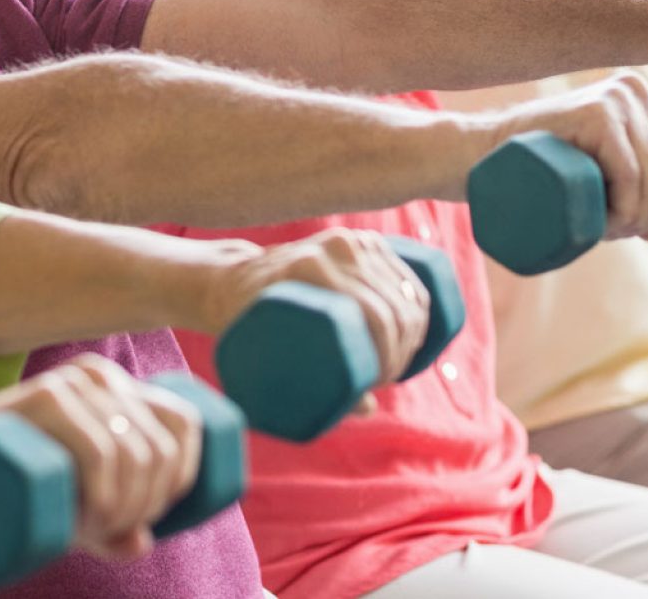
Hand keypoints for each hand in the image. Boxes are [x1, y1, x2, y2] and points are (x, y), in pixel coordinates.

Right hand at [0, 356, 202, 560]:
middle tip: (109, 532)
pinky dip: (107, 496)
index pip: (185, 424)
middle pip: (161, 448)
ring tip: (91, 531)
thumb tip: (144, 543)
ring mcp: (72, 383)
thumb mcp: (66, 510)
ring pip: (134, 454)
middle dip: (148, 507)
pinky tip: (90, 521)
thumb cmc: (8, 487)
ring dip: (124, 510)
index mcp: (120, 389)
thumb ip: (110, 526)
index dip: (184, 479)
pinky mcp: (43, 395)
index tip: (149, 518)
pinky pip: (100, 449)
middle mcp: (102, 377)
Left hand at [193, 230, 429, 387]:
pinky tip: (417, 326)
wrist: (230, 279)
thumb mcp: (262, 356)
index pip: (375, 315)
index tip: (381, 381)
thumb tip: (367, 408)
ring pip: (403, 289)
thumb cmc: (242, 325)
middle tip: (386, 377)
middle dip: (402, 349)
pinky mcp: (357, 241)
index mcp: (310, 267)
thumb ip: (311, 389)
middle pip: (393, 305)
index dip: (390, 356)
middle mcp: (333, 248)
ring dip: (413, 330)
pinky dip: (415, 300)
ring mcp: (348, 240)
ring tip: (397, 361)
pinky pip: (402, 270)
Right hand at [492, 71, 647, 244]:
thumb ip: (645, 205)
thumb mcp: (604, 188)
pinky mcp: (593, 112)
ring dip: (640, 218)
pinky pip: (632, 172)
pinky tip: (605, 222)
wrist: (483, 158)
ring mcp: (617, 98)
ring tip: (607, 230)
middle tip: (620, 232)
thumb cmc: (543, 175)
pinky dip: (626, 209)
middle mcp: (639, 91)